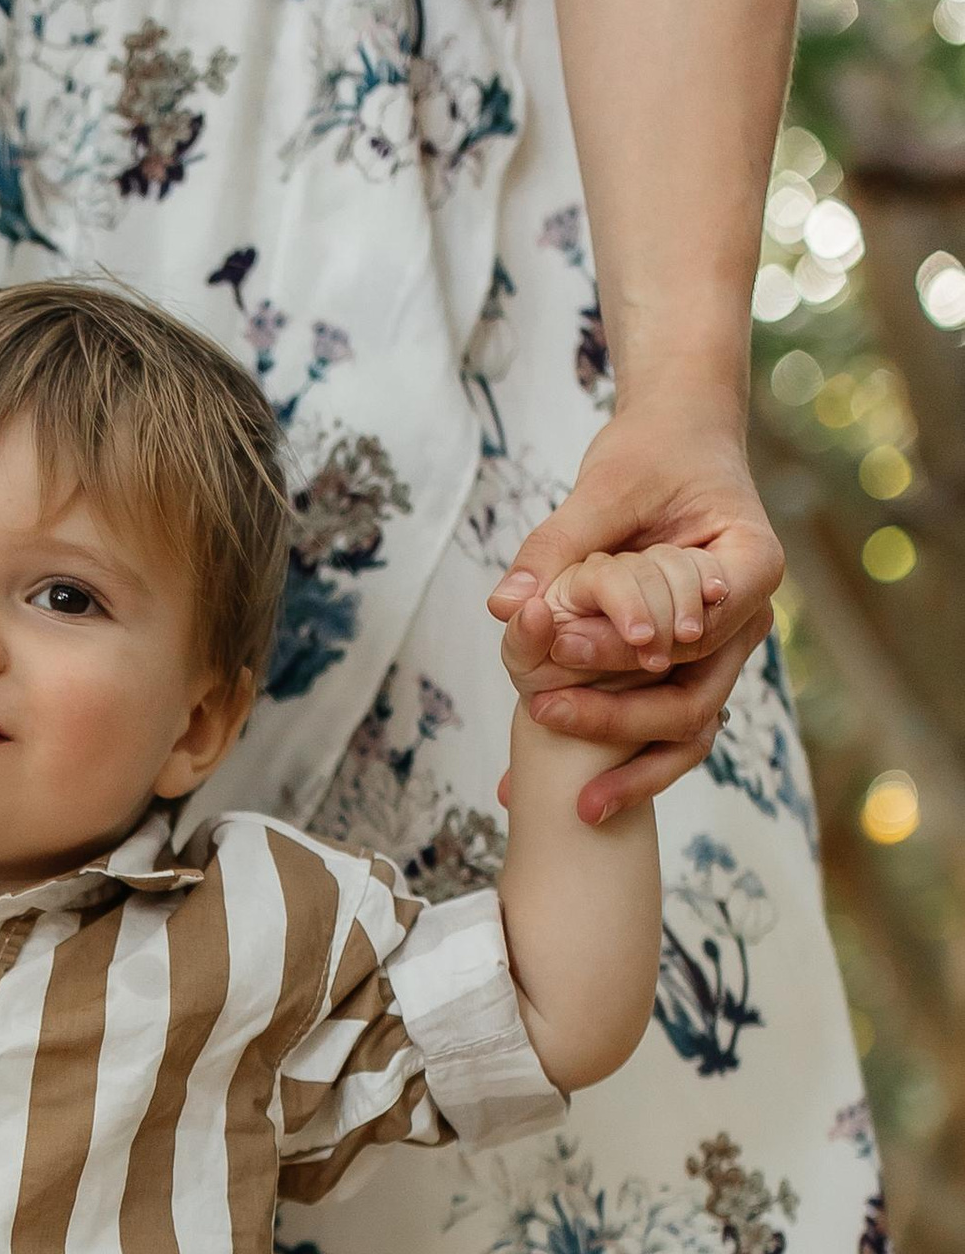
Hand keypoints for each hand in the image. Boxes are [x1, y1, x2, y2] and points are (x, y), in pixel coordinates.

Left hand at [485, 400, 782, 824]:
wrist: (674, 446)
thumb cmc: (653, 456)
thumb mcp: (606, 487)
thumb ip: (558, 544)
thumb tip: (504, 607)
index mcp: (749, 567)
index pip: (703, 628)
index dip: (635, 646)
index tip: (568, 649)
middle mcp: (746, 620)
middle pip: (696, 697)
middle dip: (620, 717)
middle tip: (543, 716)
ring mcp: (721, 653)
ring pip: (686, 727)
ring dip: (629, 763)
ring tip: (574, 806)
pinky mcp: (685, 670)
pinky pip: (661, 725)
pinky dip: (619, 756)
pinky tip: (564, 795)